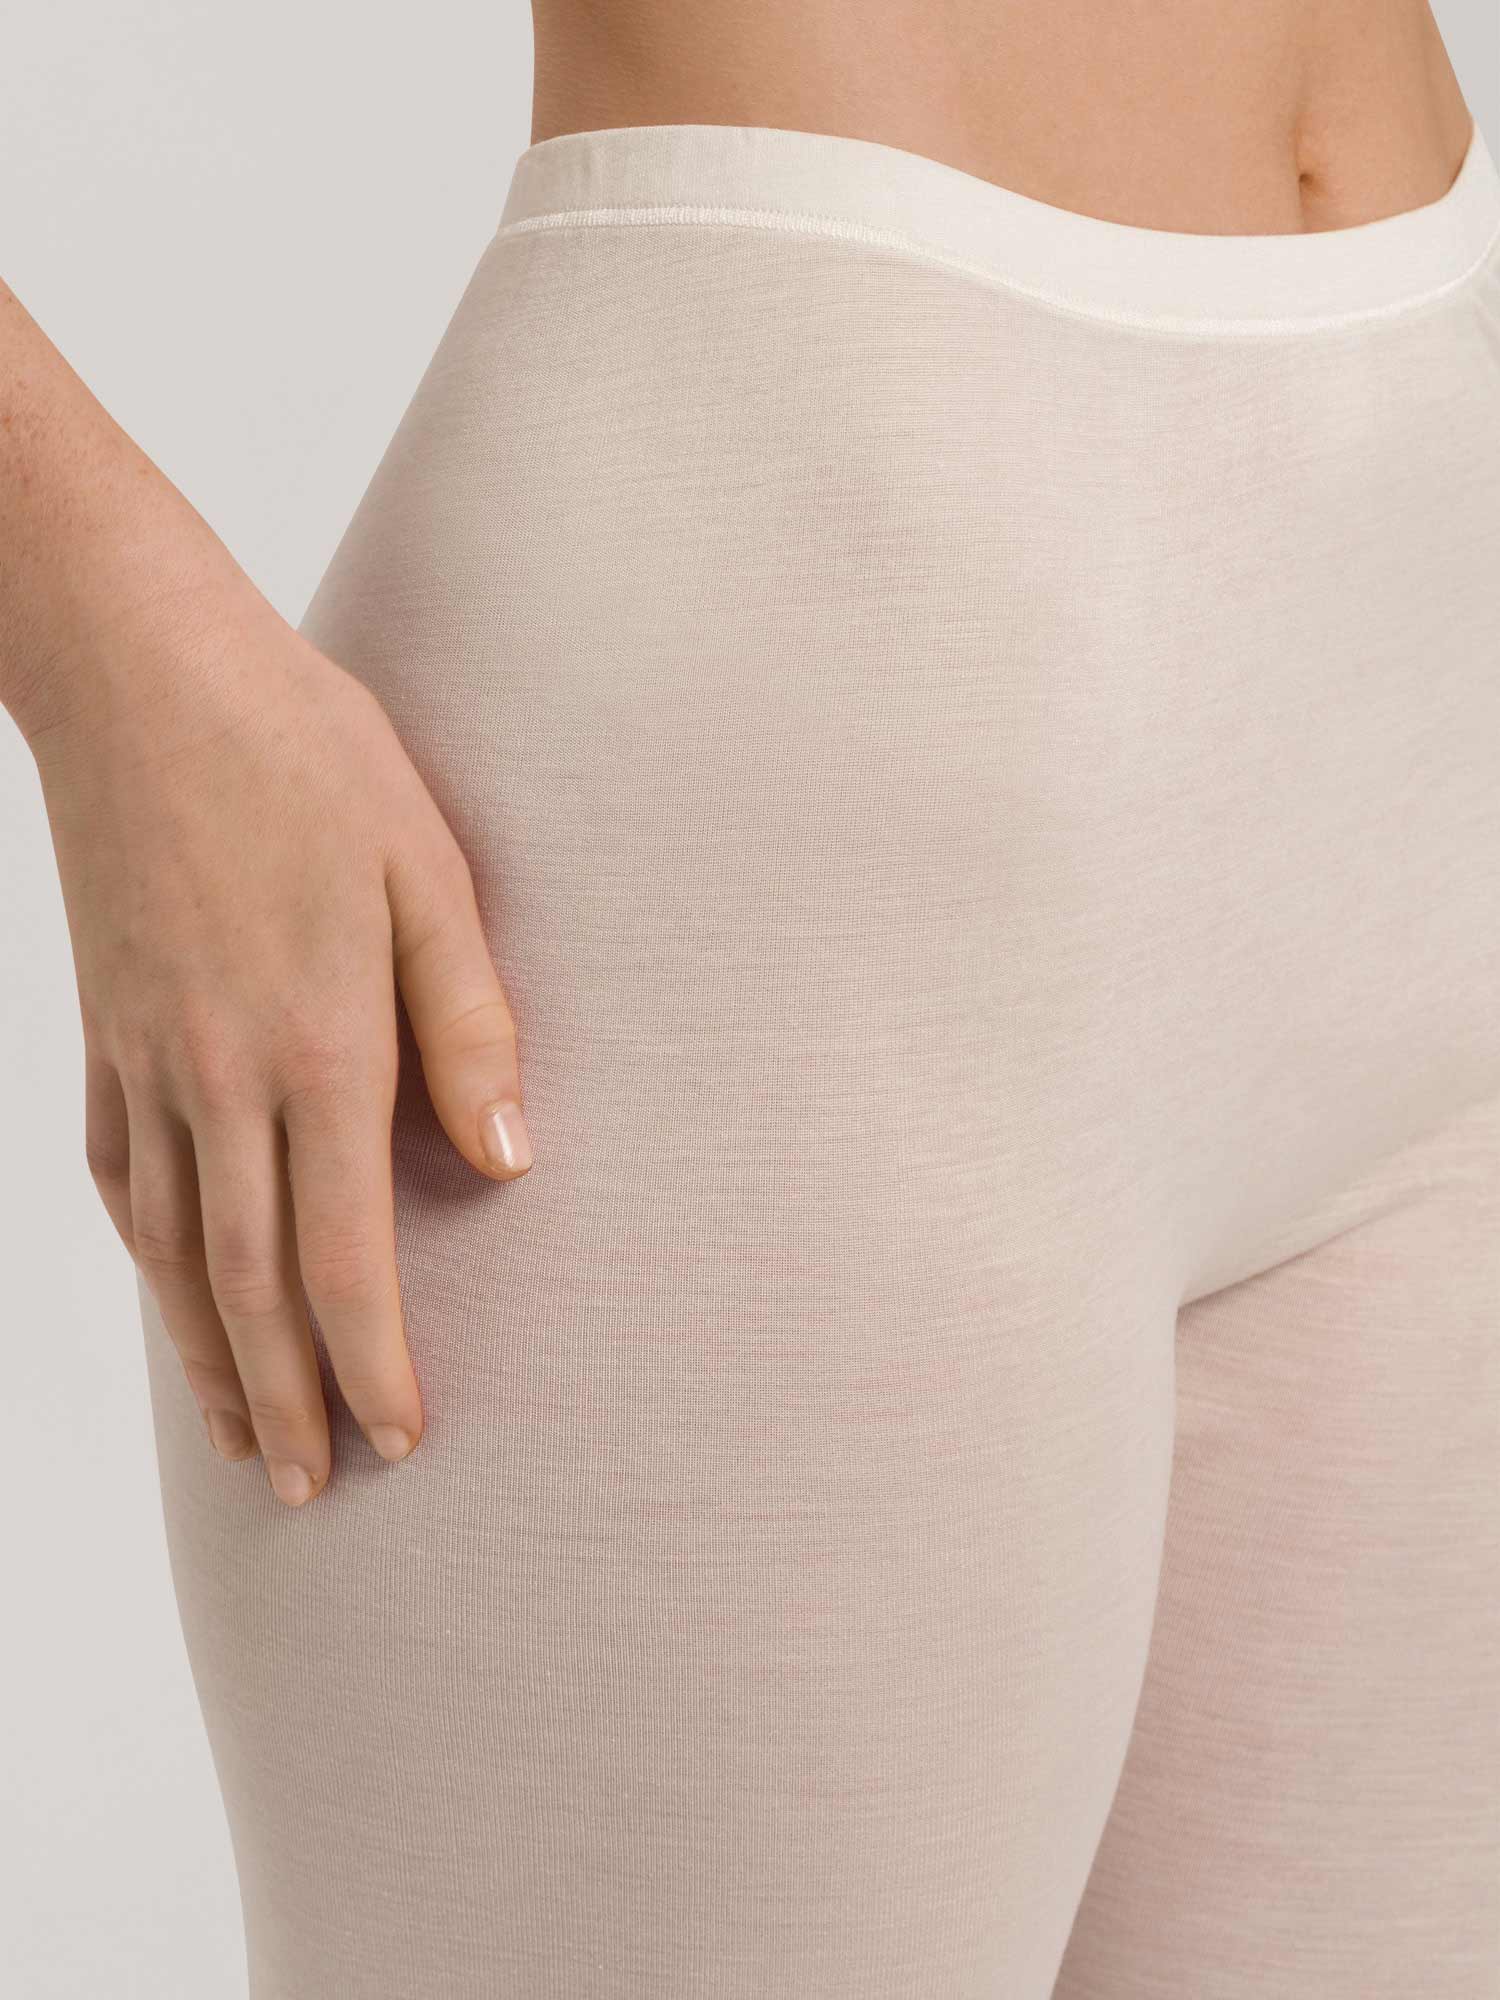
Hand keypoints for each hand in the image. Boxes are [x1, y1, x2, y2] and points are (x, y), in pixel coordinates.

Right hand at [30, 583, 531, 1506]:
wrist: (138, 672)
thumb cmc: (304, 756)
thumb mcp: (426, 870)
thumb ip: (470, 1023)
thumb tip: (509, 1161)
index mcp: (319, 1047)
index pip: (347, 1256)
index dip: (375, 1363)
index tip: (401, 1440)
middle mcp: (221, 1079)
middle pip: (252, 1285)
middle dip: (289, 1399)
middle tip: (312, 1492)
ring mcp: (148, 1059)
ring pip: (177, 1252)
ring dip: (212, 1357)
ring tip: (242, 1440)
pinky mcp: (104, 1029)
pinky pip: (122, 1177)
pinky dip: (150, 1259)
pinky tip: (172, 1294)